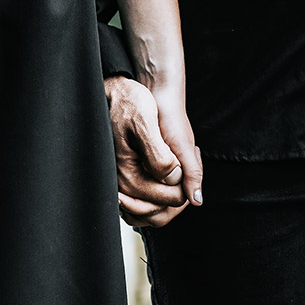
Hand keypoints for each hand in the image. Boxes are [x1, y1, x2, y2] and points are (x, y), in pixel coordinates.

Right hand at [105, 76, 202, 227]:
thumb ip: (160, 157)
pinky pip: (151, 201)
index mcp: (129, 176)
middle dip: (182, 189)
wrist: (118, 94)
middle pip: (164, 210)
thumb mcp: (145, 124)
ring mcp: (126, 185)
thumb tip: (174, 181)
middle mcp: (124, 186)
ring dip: (175, 191)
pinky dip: (165, 190)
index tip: (186, 157)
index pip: (170, 200)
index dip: (186, 184)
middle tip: (186, 158)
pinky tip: (171, 166)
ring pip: (158, 210)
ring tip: (179, 161)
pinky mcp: (129, 181)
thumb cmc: (130, 104)